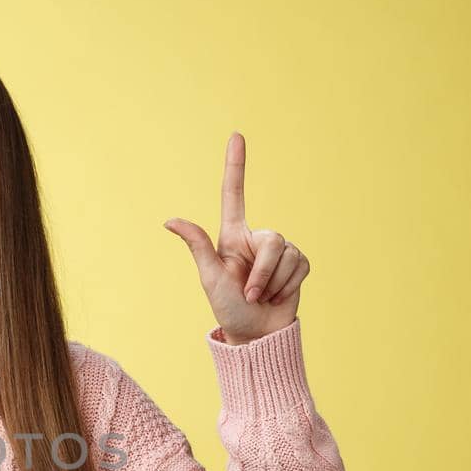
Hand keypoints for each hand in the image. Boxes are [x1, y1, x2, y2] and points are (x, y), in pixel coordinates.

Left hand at [163, 132, 309, 344]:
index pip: (234, 194)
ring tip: (261, 297)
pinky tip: (278, 297)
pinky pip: (301, 266)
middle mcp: (257, 239)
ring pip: (288, 255)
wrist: (256, 334)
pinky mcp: (297, 265)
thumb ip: (198, 245)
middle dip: (263, 273)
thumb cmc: (228, 308)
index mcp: (232, 236)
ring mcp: (279, 251)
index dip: (236, 165)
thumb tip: (170, 221)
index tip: (237, 136)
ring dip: (274, 283)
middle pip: (273, 240)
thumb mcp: (209, 277)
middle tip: (249, 293)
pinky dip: (289, 287)